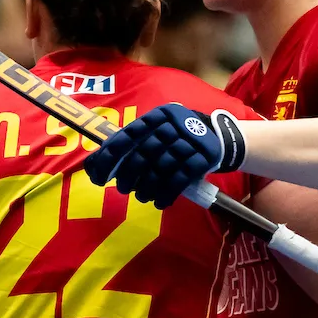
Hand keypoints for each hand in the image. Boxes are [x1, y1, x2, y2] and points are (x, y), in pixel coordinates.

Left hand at [83, 102, 245, 208]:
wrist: (222, 137)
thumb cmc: (179, 137)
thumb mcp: (158, 130)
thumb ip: (132, 143)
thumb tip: (96, 164)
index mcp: (159, 115)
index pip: (128, 135)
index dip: (109, 156)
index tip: (98, 175)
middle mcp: (175, 125)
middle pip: (143, 154)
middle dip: (128, 175)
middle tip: (122, 187)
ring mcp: (191, 141)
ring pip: (160, 168)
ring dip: (147, 188)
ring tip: (141, 196)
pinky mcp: (204, 158)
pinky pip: (180, 179)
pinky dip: (167, 194)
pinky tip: (159, 202)